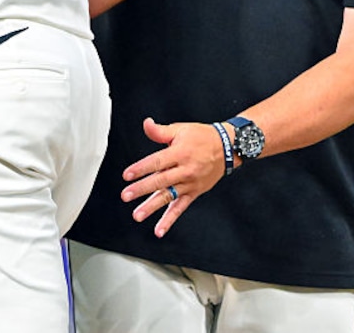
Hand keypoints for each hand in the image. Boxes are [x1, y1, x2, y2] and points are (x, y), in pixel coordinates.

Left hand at [120, 117, 227, 237]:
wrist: (227, 148)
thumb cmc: (202, 137)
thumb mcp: (181, 129)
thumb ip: (160, 131)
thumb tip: (146, 124)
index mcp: (180, 153)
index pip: (157, 162)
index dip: (141, 168)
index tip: (127, 175)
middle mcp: (185, 170)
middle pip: (160, 181)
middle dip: (142, 189)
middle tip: (126, 195)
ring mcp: (189, 183)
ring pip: (168, 197)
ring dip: (152, 207)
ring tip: (137, 215)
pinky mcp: (194, 193)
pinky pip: (180, 208)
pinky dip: (169, 220)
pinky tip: (159, 230)